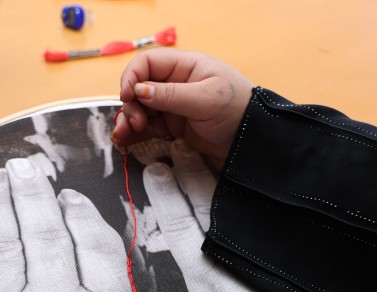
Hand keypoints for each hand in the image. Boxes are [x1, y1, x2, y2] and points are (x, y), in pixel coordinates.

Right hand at [112, 49, 253, 168]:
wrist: (253, 141)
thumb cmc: (237, 111)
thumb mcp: (204, 100)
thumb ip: (170, 95)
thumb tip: (138, 91)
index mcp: (185, 67)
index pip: (148, 64)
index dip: (132, 77)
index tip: (128, 97)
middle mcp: (176, 83)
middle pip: (140, 88)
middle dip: (131, 104)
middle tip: (136, 122)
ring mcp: (174, 106)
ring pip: (141, 109)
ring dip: (128, 120)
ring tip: (123, 136)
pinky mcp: (175, 126)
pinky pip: (149, 127)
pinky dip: (135, 133)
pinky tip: (125, 141)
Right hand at [143, 142, 376, 291]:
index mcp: (208, 279)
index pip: (177, 223)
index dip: (164, 192)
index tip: (157, 166)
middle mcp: (235, 257)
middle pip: (205, 203)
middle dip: (189, 170)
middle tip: (178, 143)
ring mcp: (266, 255)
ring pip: (237, 206)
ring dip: (219, 178)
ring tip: (207, 154)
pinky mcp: (292, 259)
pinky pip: (268, 221)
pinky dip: (255, 201)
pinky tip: (252, 190)